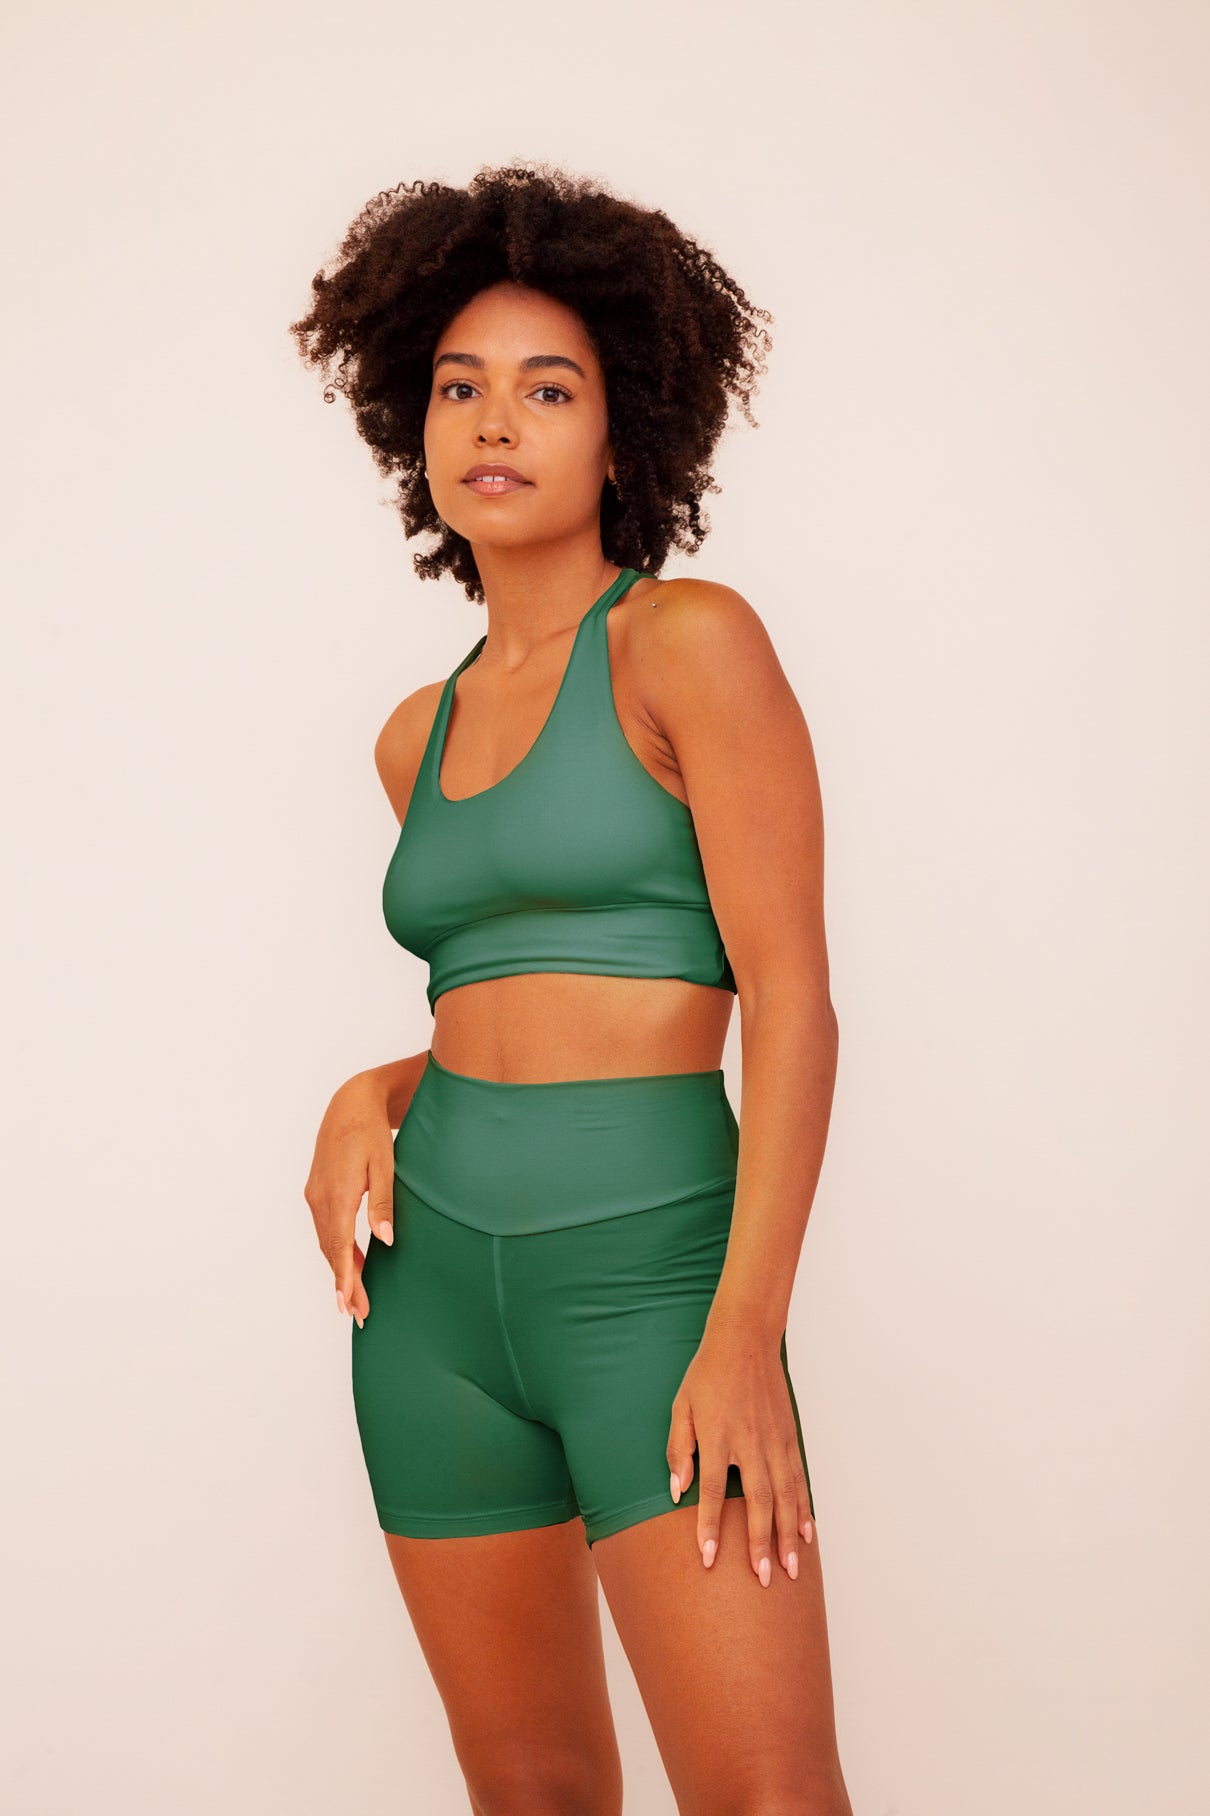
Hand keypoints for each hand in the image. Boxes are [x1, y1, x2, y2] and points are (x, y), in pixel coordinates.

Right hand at [303, 1072, 396, 1327]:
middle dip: (345, 1283)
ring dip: (341, 1270)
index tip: (348, 1304)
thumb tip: (386, 1239)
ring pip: (328, 1242)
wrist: (350, 1103)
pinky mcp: (318, 1193)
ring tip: (356, 1299)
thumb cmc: (371, 1131)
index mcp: (336, 1193)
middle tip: (358, 1314)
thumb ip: (383, 1202)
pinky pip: (327, 1229)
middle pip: (332, 1250)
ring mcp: (315, 1196)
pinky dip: (338, 1250)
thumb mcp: (384, 1164)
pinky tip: (354, 1266)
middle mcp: (319, 1198)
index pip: (340, 1245)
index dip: (345, 1277)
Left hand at [666, 1320, 813, 1584]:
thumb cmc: (707, 1374)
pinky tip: (807, 1532)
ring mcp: (774, 1442)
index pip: (711, 1491)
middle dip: (760, 1543)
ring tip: (792, 1568)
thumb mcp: (681, 1406)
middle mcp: (750, 1443)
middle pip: (758, 1502)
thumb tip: (676, 1489)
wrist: (746, 1340)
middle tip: (765, 1579)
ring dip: (789, 1535)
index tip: (708, 1560)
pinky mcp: (790, 1438)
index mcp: (718, 1436)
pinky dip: (804, 1508)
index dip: (709, 1527)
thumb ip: (679, 1448)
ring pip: (785, 1496)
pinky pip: (798, 1480)